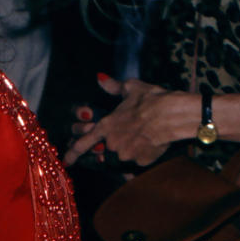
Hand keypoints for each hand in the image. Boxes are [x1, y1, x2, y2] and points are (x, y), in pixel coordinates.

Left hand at [64, 76, 186, 167]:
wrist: (173, 114)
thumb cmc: (151, 99)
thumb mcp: (131, 88)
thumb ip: (114, 87)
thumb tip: (101, 79)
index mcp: (106, 126)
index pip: (83, 143)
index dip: (72, 153)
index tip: (66, 161)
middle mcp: (112, 143)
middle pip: (109, 149)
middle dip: (116, 143)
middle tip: (132, 132)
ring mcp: (126, 154)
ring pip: (124, 156)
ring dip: (131, 148)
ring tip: (145, 134)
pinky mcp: (141, 162)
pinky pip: (139, 161)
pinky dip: (144, 154)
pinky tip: (153, 142)